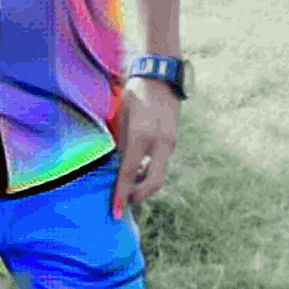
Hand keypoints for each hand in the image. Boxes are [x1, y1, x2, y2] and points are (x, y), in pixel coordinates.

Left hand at [112, 76, 179, 218]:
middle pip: (153, 181)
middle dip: (139, 195)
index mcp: (143, 135)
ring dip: (143, 182)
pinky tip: (137, 168)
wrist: (161, 77)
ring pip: (158, 172)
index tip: (115, 211)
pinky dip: (149, 169)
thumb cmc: (136, 93)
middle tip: (125, 202)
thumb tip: (117, 166)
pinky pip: (160, 162)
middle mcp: (160, 142)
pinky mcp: (172, 140)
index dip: (121, 193)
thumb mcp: (123, 117)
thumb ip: (122, 143)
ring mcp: (169, 141)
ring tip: (128, 183)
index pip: (129, 172)